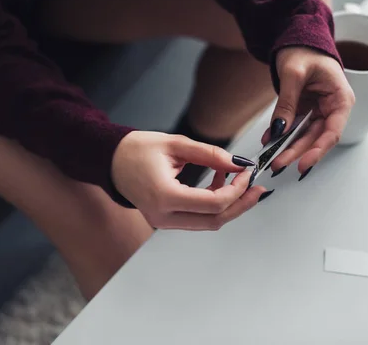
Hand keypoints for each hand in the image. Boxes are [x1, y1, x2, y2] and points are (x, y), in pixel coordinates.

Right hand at [111, 131, 265, 229]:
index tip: (246, 172)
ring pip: (208, 223)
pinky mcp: (165, 220)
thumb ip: (211, 155)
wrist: (111, 161)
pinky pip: (197, 219)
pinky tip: (220, 183)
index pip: (214, 203)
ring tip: (240, 182)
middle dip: (240, 204)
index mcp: (165, 197)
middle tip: (257, 188)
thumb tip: (238, 163)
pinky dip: (214, 205)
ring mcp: (163, 222)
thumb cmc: (136, 150)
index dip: (237, 189)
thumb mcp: (176, 144)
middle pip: (215, 220)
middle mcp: (163, 216)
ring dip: (229, 205)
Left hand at [263, 47, 354, 172]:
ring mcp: (318, 111)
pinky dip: (282, 135)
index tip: (303, 164)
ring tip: (272, 158)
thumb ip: (287, 103)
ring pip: (304, 136)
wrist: (298, 39)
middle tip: (278, 163)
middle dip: (297, 152)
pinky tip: (269, 141)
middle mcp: (332, 108)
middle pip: (316, 138)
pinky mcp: (306, 111)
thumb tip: (279, 130)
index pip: (332, 131)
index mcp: (340, 98)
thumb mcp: (293, 74)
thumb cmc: (304, 50)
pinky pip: (294, 127)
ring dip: (288, 148)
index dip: (318, 150)